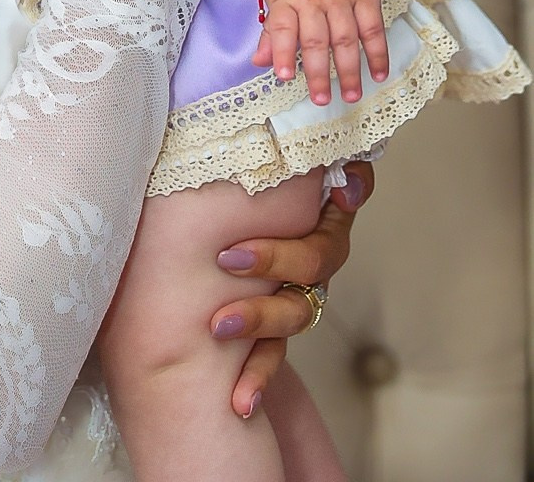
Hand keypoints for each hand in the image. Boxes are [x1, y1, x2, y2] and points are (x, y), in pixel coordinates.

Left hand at [212, 161, 373, 417]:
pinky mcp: (274, 331)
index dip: (349, 195)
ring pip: (295, 311)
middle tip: (228, 255)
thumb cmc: (225, 181)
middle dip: (274, 259)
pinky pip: (273, 357)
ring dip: (258, 320)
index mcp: (314, 208)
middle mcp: (314, 254)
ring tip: (217, 326)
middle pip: (315, 260)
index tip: (339, 192)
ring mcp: (298, 294)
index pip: (345, 197)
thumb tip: (308, 158)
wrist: (202, 224)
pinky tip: (239, 403)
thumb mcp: (253, 160)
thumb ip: (277, 147)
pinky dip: (256, 379)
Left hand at [250, 0, 388, 105]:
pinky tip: (378, 73)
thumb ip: (270, 32)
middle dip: (318, 73)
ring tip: (352, 95)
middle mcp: (314, 0)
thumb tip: (259, 62)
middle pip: (316, 40)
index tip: (285, 76)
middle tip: (322, 100)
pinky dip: (377, 52)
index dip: (282, 52)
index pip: (281, 28)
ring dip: (349, 69)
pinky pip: (373, 27)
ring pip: (346, 38)